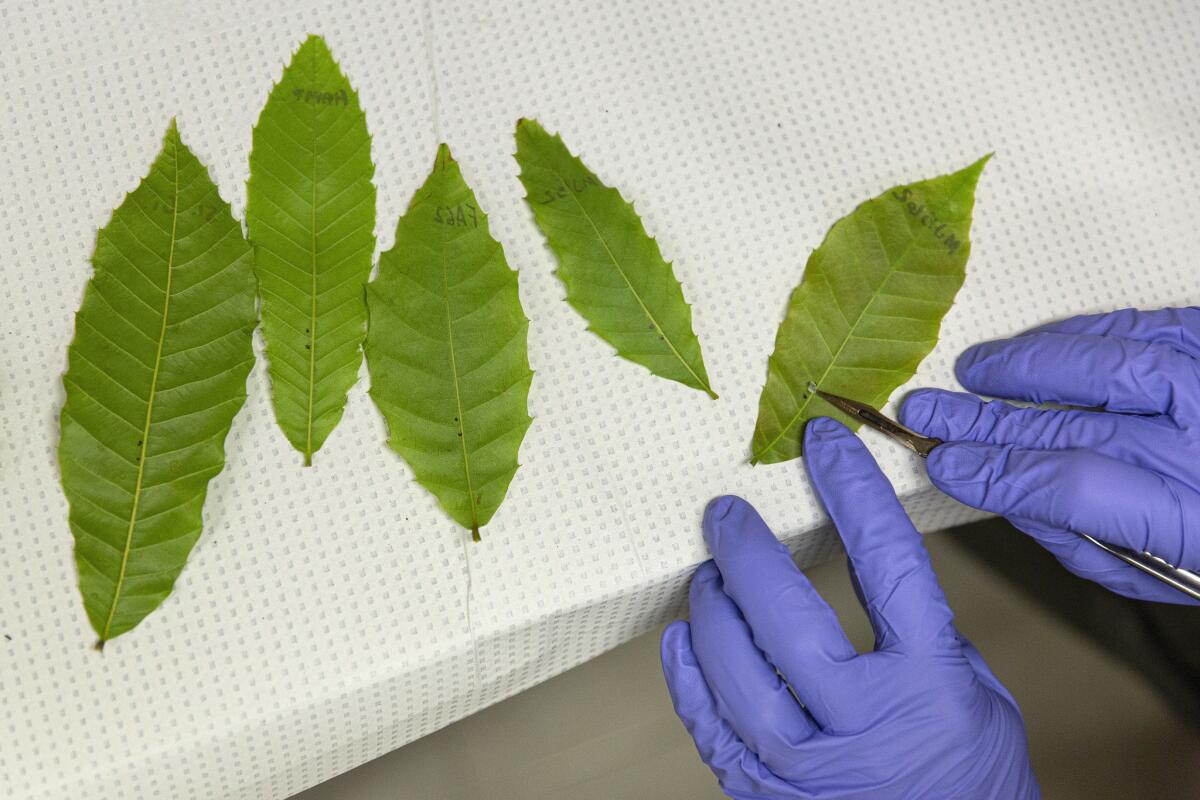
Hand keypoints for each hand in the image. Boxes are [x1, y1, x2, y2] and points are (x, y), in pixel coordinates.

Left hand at [661, 418, 1036, 799]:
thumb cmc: (972, 779)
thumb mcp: (976, 694)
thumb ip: (920, 631)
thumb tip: (860, 558)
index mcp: (930, 685)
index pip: (887, 564)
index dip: (852, 492)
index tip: (824, 444)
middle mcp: (866, 726)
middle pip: (788, 619)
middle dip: (748, 554)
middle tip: (726, 515)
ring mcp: (810, 770)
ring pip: (735, 675)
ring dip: (712, 613)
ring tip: (707, 578)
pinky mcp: (768, 797)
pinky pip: (711, 730)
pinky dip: (687, 678)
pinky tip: (682, 638)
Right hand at [900, 307, 1199, 603]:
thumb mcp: (1158, 573)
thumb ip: (1080, 539)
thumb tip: (1004, 494)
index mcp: (1194, 524)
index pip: (1073, 488)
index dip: (997, 474)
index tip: (945, 467)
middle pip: (1079, 426)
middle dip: (988, 421)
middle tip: (928, 414)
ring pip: (1115, 364)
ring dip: (1029, 366)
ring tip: (973, 370)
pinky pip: (1151, 327)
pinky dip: (1086, 333)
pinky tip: (1038, 346)